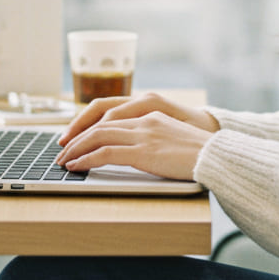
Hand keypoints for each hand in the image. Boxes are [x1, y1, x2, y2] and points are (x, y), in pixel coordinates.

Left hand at [55, 92, 219, 181]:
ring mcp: (143, 134)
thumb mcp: (173, 137)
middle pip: (99, 123)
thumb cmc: (200, 152)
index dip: (88, 124)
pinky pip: (105, 153)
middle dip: (76, 137)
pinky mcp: (143, 151)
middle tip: (61, 150)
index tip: (75, 136)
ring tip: (64, 161)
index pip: (109, 113)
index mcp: (151, 112)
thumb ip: (153, 137)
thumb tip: (135, 149)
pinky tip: (77, 166)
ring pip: (98, 135)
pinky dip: (86, 159)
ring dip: (76, 148)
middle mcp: (144, 119)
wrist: (218, 156)